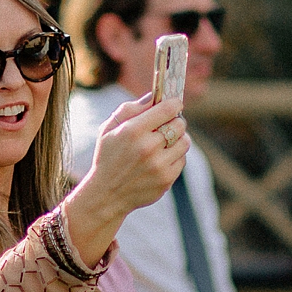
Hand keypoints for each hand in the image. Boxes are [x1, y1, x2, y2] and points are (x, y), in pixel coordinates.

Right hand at [60, 93, 189, 263]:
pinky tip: (162, 158)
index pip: (167, 109)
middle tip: (169, 123)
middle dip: (176, 121)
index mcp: (133, 130)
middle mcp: (148, 147)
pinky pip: (182, 160)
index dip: (174, 103)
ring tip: (166, 141)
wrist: (106, 195)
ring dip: (178, 139)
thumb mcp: (109, 129)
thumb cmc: (108, 157)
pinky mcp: (166, 180)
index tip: (175, 103)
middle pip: (180, 124)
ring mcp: (159, 165)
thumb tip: (155, 96)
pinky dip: (175, 156)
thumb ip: (131, 108)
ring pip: (185, 142)